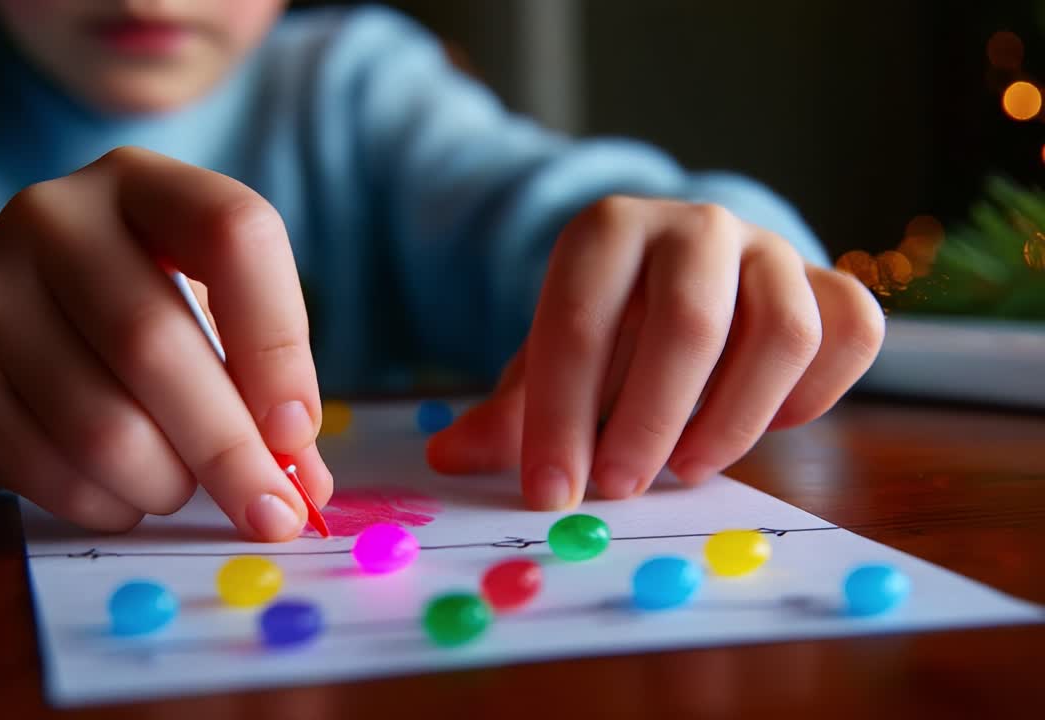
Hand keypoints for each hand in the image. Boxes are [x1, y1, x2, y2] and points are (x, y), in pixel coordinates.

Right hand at [0, 147, 330, 539]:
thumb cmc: (131, 312)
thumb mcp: (204, 313)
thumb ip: (262, 385)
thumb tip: (303, 486)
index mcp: (141, 184)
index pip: (232, 233)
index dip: (278, 342)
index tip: (296, 430)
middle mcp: (54, 219)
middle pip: (154, 344)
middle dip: (229, 449)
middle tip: (272, 515)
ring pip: (101, 426)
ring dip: (166, 485)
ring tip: (181, 488)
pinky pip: (50, 473)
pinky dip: (110, 505)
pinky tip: (123, 493)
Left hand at [427, 196, 884, 507]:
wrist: (682, 277)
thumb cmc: (609, 334)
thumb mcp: (549, 365)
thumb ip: (508, 415)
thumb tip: (447, 457)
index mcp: (607, 231)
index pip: (580, 320)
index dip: (560, 415)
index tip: (550, 493)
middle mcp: (696, 224)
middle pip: (690, 324)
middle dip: (649, 423)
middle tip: (618, 490)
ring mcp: (771, 248)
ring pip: (783, 332)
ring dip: (735, 420)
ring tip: (687, 468)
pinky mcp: (830, 281)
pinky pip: (849, 334)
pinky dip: (811, 396)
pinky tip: (762, 425)